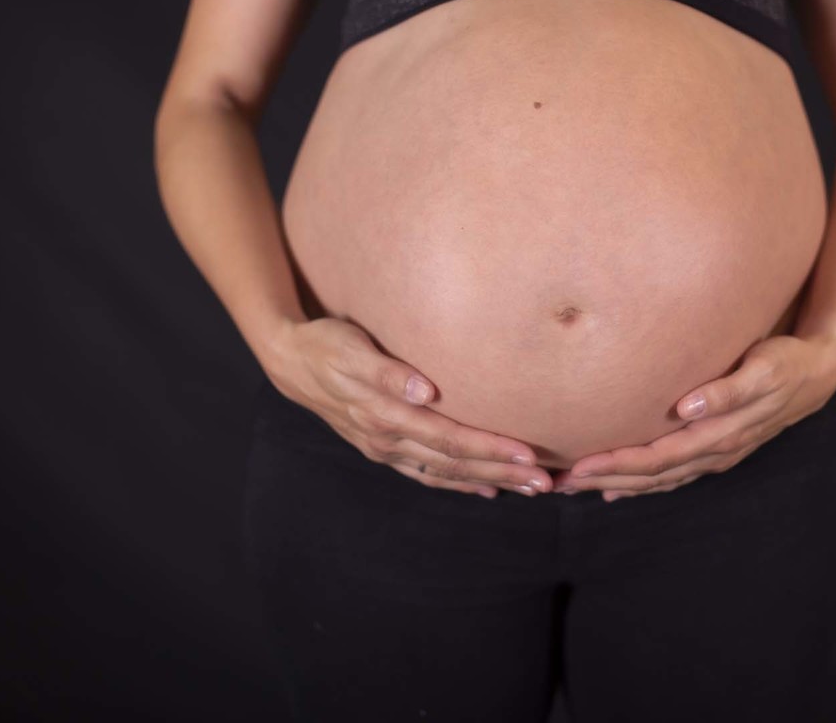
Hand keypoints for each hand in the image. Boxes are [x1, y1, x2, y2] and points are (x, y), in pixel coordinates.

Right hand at [262, 317, 552, 498]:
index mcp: (386, 416)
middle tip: (544, 483)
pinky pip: (428, 472)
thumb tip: (424, 390)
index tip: (528, 455)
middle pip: (455, 463)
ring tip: (529, 489)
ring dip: (489, 481)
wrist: (291, 360)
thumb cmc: (327, 345)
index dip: (490, 449)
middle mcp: (388, 440)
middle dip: (502, 472)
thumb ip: (386, 371)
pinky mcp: (384, 447)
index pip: (449, 439)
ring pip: (446, 472)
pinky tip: (486, 489)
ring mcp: (386, 448)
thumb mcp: (351, 349)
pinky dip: (459, 483)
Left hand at [550, 331, 835, 500]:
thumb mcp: (763, 369)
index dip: (618, 464)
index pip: (658, 457)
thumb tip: (688, 407)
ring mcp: (715, 454)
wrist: (816, 373)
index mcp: (719, 434)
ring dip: (618, 485)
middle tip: (561, 484)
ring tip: (578, 488)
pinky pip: (673, 474)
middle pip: (651, 475)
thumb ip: (728, 390)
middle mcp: (714, 451)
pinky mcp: (716, 449)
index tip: (580, 466)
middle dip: (605, 480)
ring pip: (660, 479)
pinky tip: (617, 489)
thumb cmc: (784, 362)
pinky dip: (644, 483)